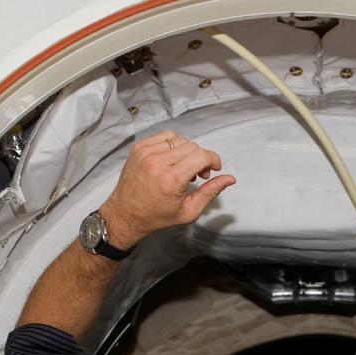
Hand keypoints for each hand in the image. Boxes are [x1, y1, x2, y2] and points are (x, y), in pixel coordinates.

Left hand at [100, 130, 235, 247]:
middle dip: (200, 158)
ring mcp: (146, 152)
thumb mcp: (189, 211)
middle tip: (198, 175)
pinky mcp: (139, 148)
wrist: (126, 214)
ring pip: (179, 139)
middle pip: (192, 147)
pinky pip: (164, 136)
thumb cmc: (157, 216)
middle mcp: (157, 162)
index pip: (201, 155)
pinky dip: (172, 145)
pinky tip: (171, 160)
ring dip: (186, 151)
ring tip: (183, 167)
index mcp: (171, 179)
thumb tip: (230, 179)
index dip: (213, 160)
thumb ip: (211, 192)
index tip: (214, 169)